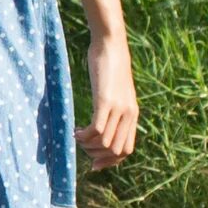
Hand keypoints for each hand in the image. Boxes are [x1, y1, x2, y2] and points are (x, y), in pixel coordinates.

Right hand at [79, 30, 137, 168]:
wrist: (111, 45)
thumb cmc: (110, 66)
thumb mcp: (116, 90)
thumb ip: (115, 107)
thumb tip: (104, 121)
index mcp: (132, 114)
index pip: (126, 150)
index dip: (109, 161)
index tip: (93, 163)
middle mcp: (128, 114)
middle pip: (116, 150)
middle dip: (96, 155)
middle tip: (82, 144)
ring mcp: (118, 108)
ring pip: (105, 143)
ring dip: (88, 145)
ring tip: (77, 135)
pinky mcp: (105, 101)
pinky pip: (96, 129)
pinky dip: (84, 136)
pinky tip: (76, 130)